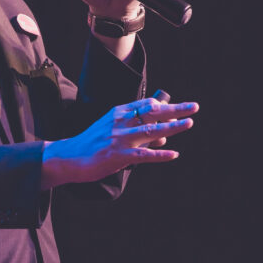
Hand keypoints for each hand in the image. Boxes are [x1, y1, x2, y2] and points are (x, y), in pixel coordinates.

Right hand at [41, 98, 197, 188]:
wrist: (68, 157)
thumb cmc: (93, 145)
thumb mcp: (112, 129)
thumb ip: (136, 129)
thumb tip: (163, 134)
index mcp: (119, 113)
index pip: (146, 105)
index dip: (165, 105)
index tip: (182, 106)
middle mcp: (120, 122)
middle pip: (153, 113)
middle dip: (175, 109)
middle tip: (194, 106)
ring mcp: (120, 139)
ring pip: (151, 130)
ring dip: (172, 127)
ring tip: (189, 123)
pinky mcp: (118, 156)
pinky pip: (144, 154)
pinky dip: (159, 154)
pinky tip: (173, 154)